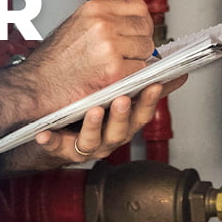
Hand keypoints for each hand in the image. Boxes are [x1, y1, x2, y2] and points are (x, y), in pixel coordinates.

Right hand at [19, 0, 158, 112]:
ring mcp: (109, 47)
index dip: (141, 21)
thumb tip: (130, 24)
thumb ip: (103, 20)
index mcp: (94, 9)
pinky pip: (140, 71)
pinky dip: (131, 78)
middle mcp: (102, 24)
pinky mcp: (114, 71)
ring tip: (117, 66)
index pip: (138, 6)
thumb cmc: (52, 62)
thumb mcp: (75, 26)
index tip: (138, 31)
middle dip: (141, 42)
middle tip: (128, 54)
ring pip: (146, 50)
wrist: (36, 86)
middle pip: (145, 28)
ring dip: (137, 61)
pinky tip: (114, 78)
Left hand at [31, 77, 186, 163]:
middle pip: (120, 131)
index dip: (148, 101)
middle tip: (122, 99)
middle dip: (123, 116)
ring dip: (94, 127)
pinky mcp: (61, 148)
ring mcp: (86, 145)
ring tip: (93, 110)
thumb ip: (145, 87)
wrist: (55, 121)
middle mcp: (107, 137)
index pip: (141, 114)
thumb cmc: (91, 110)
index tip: (153, 85)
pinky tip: (44, 134)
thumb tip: (176, 73)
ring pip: (93, 141)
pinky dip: (51, 140)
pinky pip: (56, 146)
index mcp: (122, 124)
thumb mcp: (120, 98)